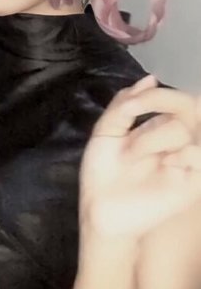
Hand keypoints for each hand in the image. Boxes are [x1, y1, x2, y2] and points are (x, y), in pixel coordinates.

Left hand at [79, 75, 200, 239]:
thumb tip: (151, 78)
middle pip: (189, 107)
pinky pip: (199, 157)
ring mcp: (184, 162)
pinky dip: (184, 154)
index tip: (132, 106)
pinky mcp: (191, 184)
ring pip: (184, 130)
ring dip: (151, 137)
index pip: (175, 101)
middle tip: (135, 112)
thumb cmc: (101, 174)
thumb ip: (124, 104)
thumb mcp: (106, 132)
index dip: (158, 95)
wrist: (98, 209)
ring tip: (132, 155)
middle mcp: (174, 143)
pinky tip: (164, 165)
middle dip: (163, 100)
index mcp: (157, 129)